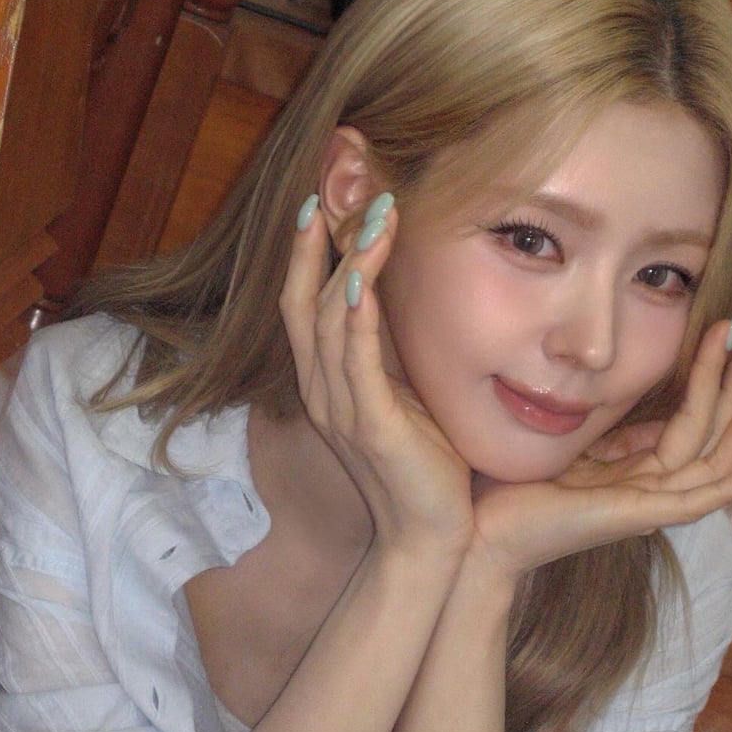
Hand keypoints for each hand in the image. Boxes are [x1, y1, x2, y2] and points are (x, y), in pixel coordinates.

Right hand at [280, 197, 473, 560]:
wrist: (430, 539)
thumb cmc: (426, 467)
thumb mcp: (406, 397)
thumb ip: (392, 354)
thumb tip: (403, 301)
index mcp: (328, 385)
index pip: (301, 306)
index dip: (303, 254)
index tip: (317, 202)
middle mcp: (324, 393)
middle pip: (301, 304)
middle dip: (320, 244)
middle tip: (348, 191)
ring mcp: (343, 411)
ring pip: (328, 323)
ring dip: (348, 265)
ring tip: (375, 218)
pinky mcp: (372, 428)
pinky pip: (356, 364)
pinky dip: (355, 320)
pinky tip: (362, 282)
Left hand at [469, 319, 731, 580]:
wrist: (483, 534)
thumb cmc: (514, 490)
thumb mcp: (571, 446)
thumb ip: (607, 433)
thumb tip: (634, 401)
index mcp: (633, 471)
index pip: (689, 424)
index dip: (709, 383)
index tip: (723, 339)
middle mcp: (647, 488)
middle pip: (709, 438)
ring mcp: (644, 505)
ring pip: (710, 462)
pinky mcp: (634, 517)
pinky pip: (691, 503)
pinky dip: (725, 490)